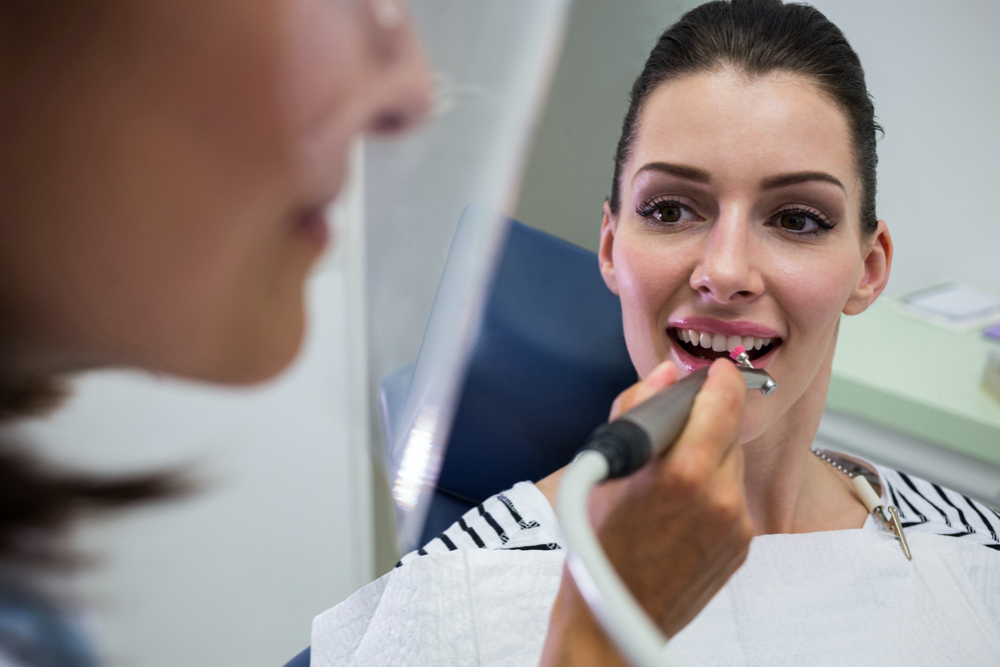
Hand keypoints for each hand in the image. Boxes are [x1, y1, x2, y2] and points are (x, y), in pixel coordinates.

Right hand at [538, 358, 750, 665]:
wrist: (614, 611)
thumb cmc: (599, 540)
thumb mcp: (606, 464)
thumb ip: (637, 407)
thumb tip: (664, 375)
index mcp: (684, 472)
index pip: (724, 402)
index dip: (721, 379)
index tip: (713, 370)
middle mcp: (720, 497)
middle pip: (729, 431)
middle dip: (706, 422)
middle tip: (673, 433)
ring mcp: (736, 525)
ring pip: (733, 465)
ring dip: (710, 458)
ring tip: (670, 481)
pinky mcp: (743, 546)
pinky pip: (735, 498)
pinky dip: (714, 491)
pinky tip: (681, 508)